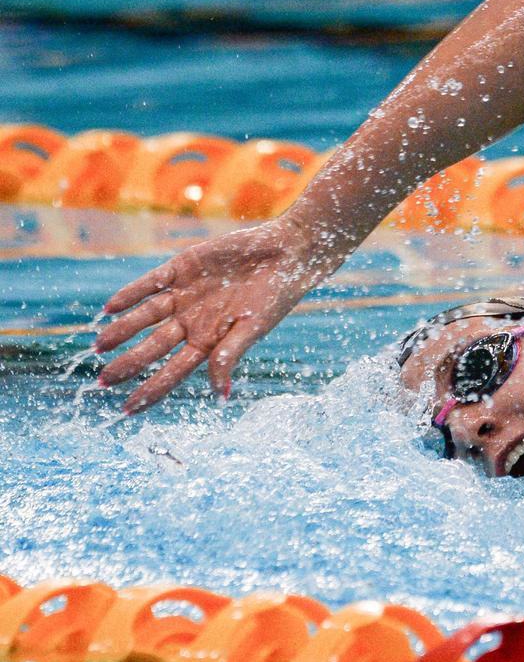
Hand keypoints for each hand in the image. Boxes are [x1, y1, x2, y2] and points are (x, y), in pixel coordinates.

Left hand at [95, 217, 324, 412]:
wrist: (285, 253)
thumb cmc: (276, 295)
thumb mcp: (254, 329)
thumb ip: (229, 356)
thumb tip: (219, 396)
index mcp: (211, 340)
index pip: (175, 371)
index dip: (152, 389)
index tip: (128, 408)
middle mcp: (193, 321)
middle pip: (154, 346)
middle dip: (129, 364)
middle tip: (102, 382)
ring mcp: (186, 295)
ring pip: (146, 316)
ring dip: (122, 330)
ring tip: (98, 346)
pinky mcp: (183, 267)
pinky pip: (151, 283)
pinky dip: (130, 294)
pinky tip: (110, 307)